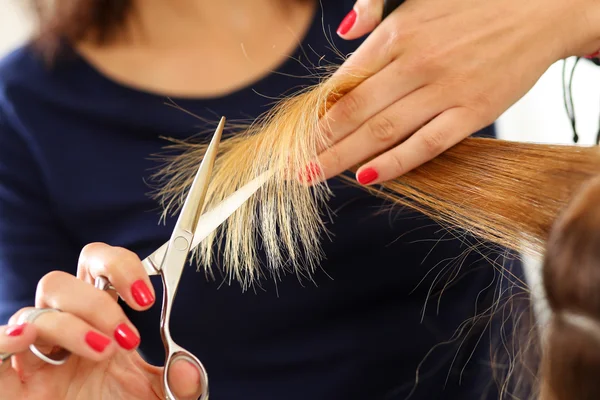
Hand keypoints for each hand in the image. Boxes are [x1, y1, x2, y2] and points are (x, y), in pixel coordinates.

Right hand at [0, 243, 201, 399]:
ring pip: (34, 311)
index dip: (121, 267)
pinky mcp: (11, 386)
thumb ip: (180, 385)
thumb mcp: (158, 399)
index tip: (147, 299)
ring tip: (103, 352)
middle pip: (60, 282)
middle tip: (127, 335)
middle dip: (95, 300)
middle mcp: (64, 334)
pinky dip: (4, 340)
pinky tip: (26, 340)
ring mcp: (35, 358)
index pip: (98, 269)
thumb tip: (188, 369)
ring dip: (71, 325)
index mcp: (100, 323)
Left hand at [317, 0, 599, 184]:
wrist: (540, 10)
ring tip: (314, 176)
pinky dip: (394, 163)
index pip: (345, 82)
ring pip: (382, 132)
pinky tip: (367, 177)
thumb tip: (344, 33)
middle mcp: (416, 63)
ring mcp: (445, 90)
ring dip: (342, 158)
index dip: (317, 113)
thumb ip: (377, 12)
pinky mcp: (472, 113)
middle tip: (294, 168)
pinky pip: (425, 145)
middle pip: (354, 113)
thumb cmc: (473, 7)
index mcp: (398, 34)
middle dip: (319, 144)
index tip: (298, 136)